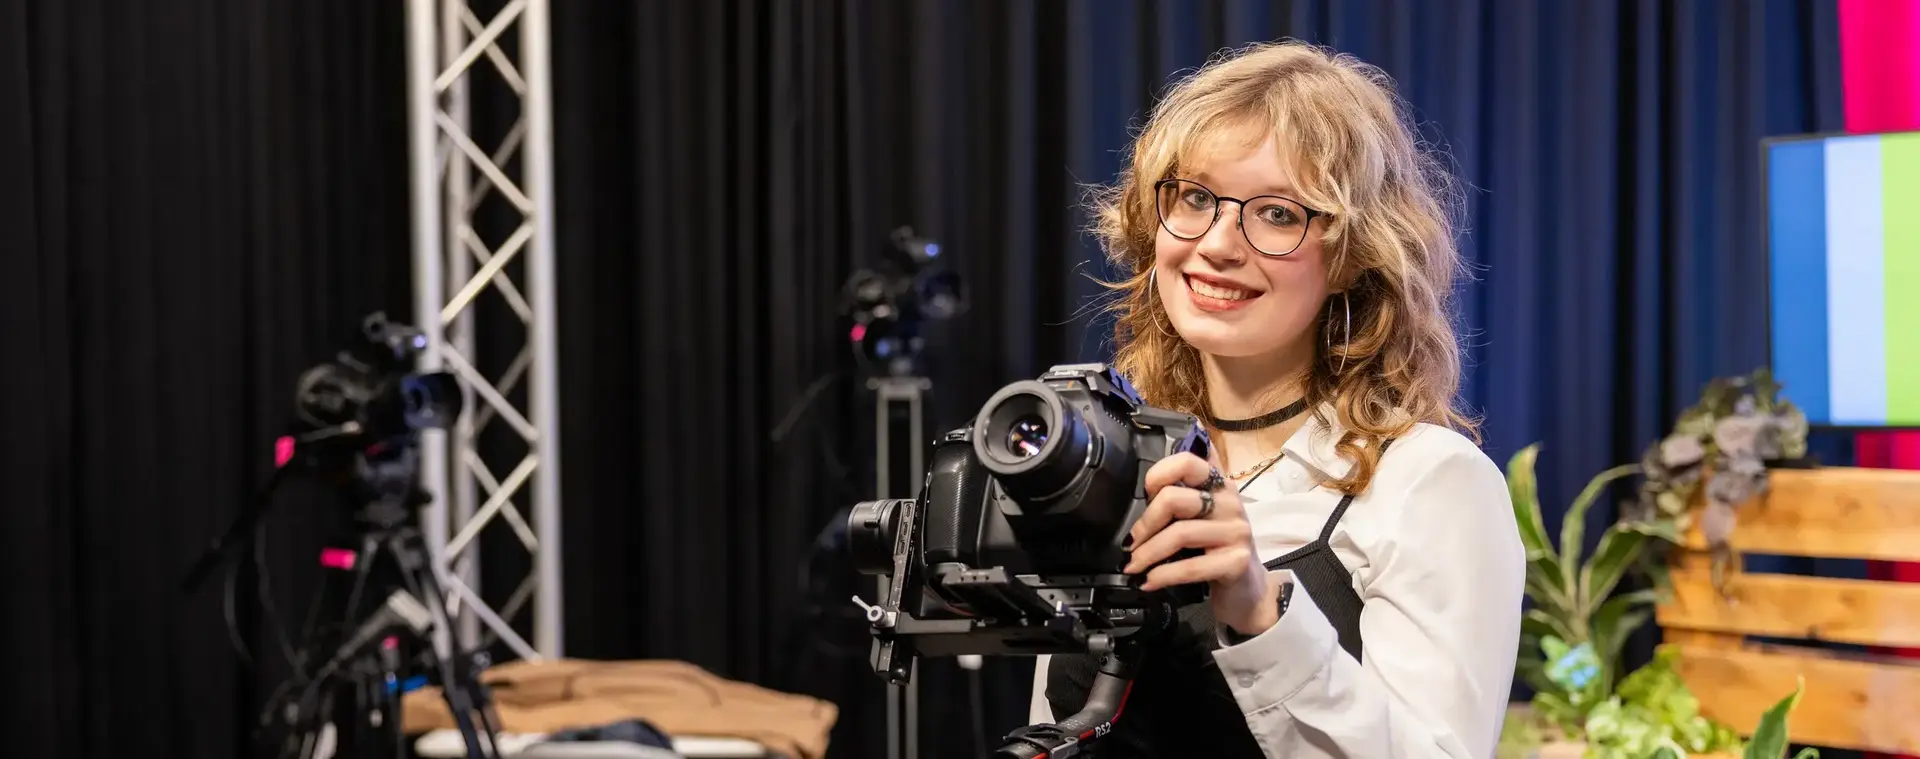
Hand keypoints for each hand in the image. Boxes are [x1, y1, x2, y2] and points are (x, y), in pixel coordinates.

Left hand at [1122, 450, 1282, 636]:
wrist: (1247, 588)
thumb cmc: (1217, 549)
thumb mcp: (1202, 516)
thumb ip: (1183, 491)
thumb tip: (1151, 477)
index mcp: (1219, 485)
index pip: (1186, 462)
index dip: (1158, 474)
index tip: (1144, 495)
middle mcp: (1230, 502)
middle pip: (1174, 498)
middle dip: (1145, 523)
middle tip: (1130, 543)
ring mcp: (1236, 532)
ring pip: (1179, 534)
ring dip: (1148, 553)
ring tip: (1133, 566)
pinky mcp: (1237, 562)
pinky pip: (1190, 566)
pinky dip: (1163, 575)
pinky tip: (1149, 581)